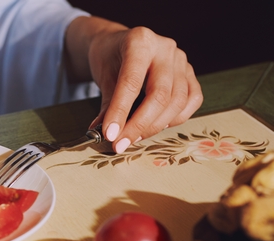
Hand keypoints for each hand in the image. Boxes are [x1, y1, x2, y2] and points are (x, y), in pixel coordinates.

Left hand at [65, 17, 202, 152]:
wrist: (118, 45)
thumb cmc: (109, 59)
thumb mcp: (103, 77)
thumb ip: (107, 106)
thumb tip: (107, 135)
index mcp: (139, 42)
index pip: (132, 82)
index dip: (120, 112)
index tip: (110, 135)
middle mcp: (164, 48)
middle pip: (160, 94)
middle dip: (139, 125)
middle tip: (121, 143)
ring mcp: (181, 59)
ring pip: (178, 101)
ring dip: (156, 126)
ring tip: (134, 137)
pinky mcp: (190, 72)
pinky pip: (192, 99)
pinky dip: (176, 118)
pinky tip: (157, 126)